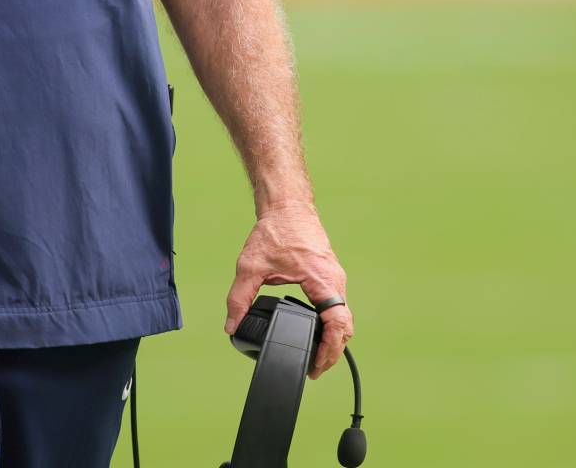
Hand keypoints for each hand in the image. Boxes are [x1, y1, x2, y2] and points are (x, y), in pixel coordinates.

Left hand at [225, 204, 353, 379]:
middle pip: (344, 326)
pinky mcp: (329, 276)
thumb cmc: (275, 231)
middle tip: (313, 370)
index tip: (316, 365)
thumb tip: (231, 325)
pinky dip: (331, 324)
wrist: (287, 206)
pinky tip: (319, 334)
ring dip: (333, 339)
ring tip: (316, 358)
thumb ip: (239, 298)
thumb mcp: (250, 266)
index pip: (338, 323)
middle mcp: (334, 280)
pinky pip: (337, 306)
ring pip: (343, 317)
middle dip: (332, 352)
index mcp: (322, 280)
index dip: (330, 349)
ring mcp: (334, 278)